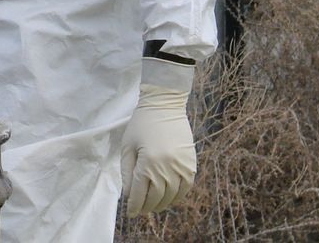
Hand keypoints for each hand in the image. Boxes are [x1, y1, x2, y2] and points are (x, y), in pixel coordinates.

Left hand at [120, 57, 197, 216]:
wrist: (165, 106)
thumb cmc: (141, 124)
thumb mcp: (128, 146)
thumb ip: (127, 171)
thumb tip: (129, 194)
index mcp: (149, 163)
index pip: (140, 193)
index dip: (134, 206)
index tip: (130, 213)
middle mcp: (167, 169)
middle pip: (156, 197)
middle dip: (146, 206)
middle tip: (139, 210)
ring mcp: (182, 168)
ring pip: (172, 196)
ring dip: (161, 204)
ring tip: (152, 206)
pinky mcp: (191, 165)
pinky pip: (185, 188)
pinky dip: (177, 197)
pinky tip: (168, 198)